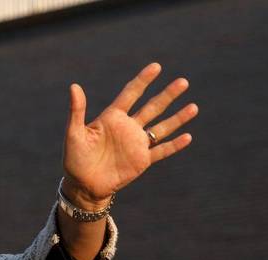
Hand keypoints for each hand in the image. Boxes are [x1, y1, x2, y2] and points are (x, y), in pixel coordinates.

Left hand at [63, 62, 197, 206]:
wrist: (83, 185)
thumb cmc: (75, 159)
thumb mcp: (74, 134)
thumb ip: (77, 111)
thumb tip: (74, 86)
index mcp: (113, 117)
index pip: (131, 94)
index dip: (143, 80)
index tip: (156, 67)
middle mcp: (128, 127)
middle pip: (152, 107)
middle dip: (168, 95)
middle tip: (183, 82)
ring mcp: (137, 144)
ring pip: (161, 127)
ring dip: (177, 118)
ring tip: (194, 107)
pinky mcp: (142, 160)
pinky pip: (161, 151)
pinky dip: (174, 145)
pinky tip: (188, 137)